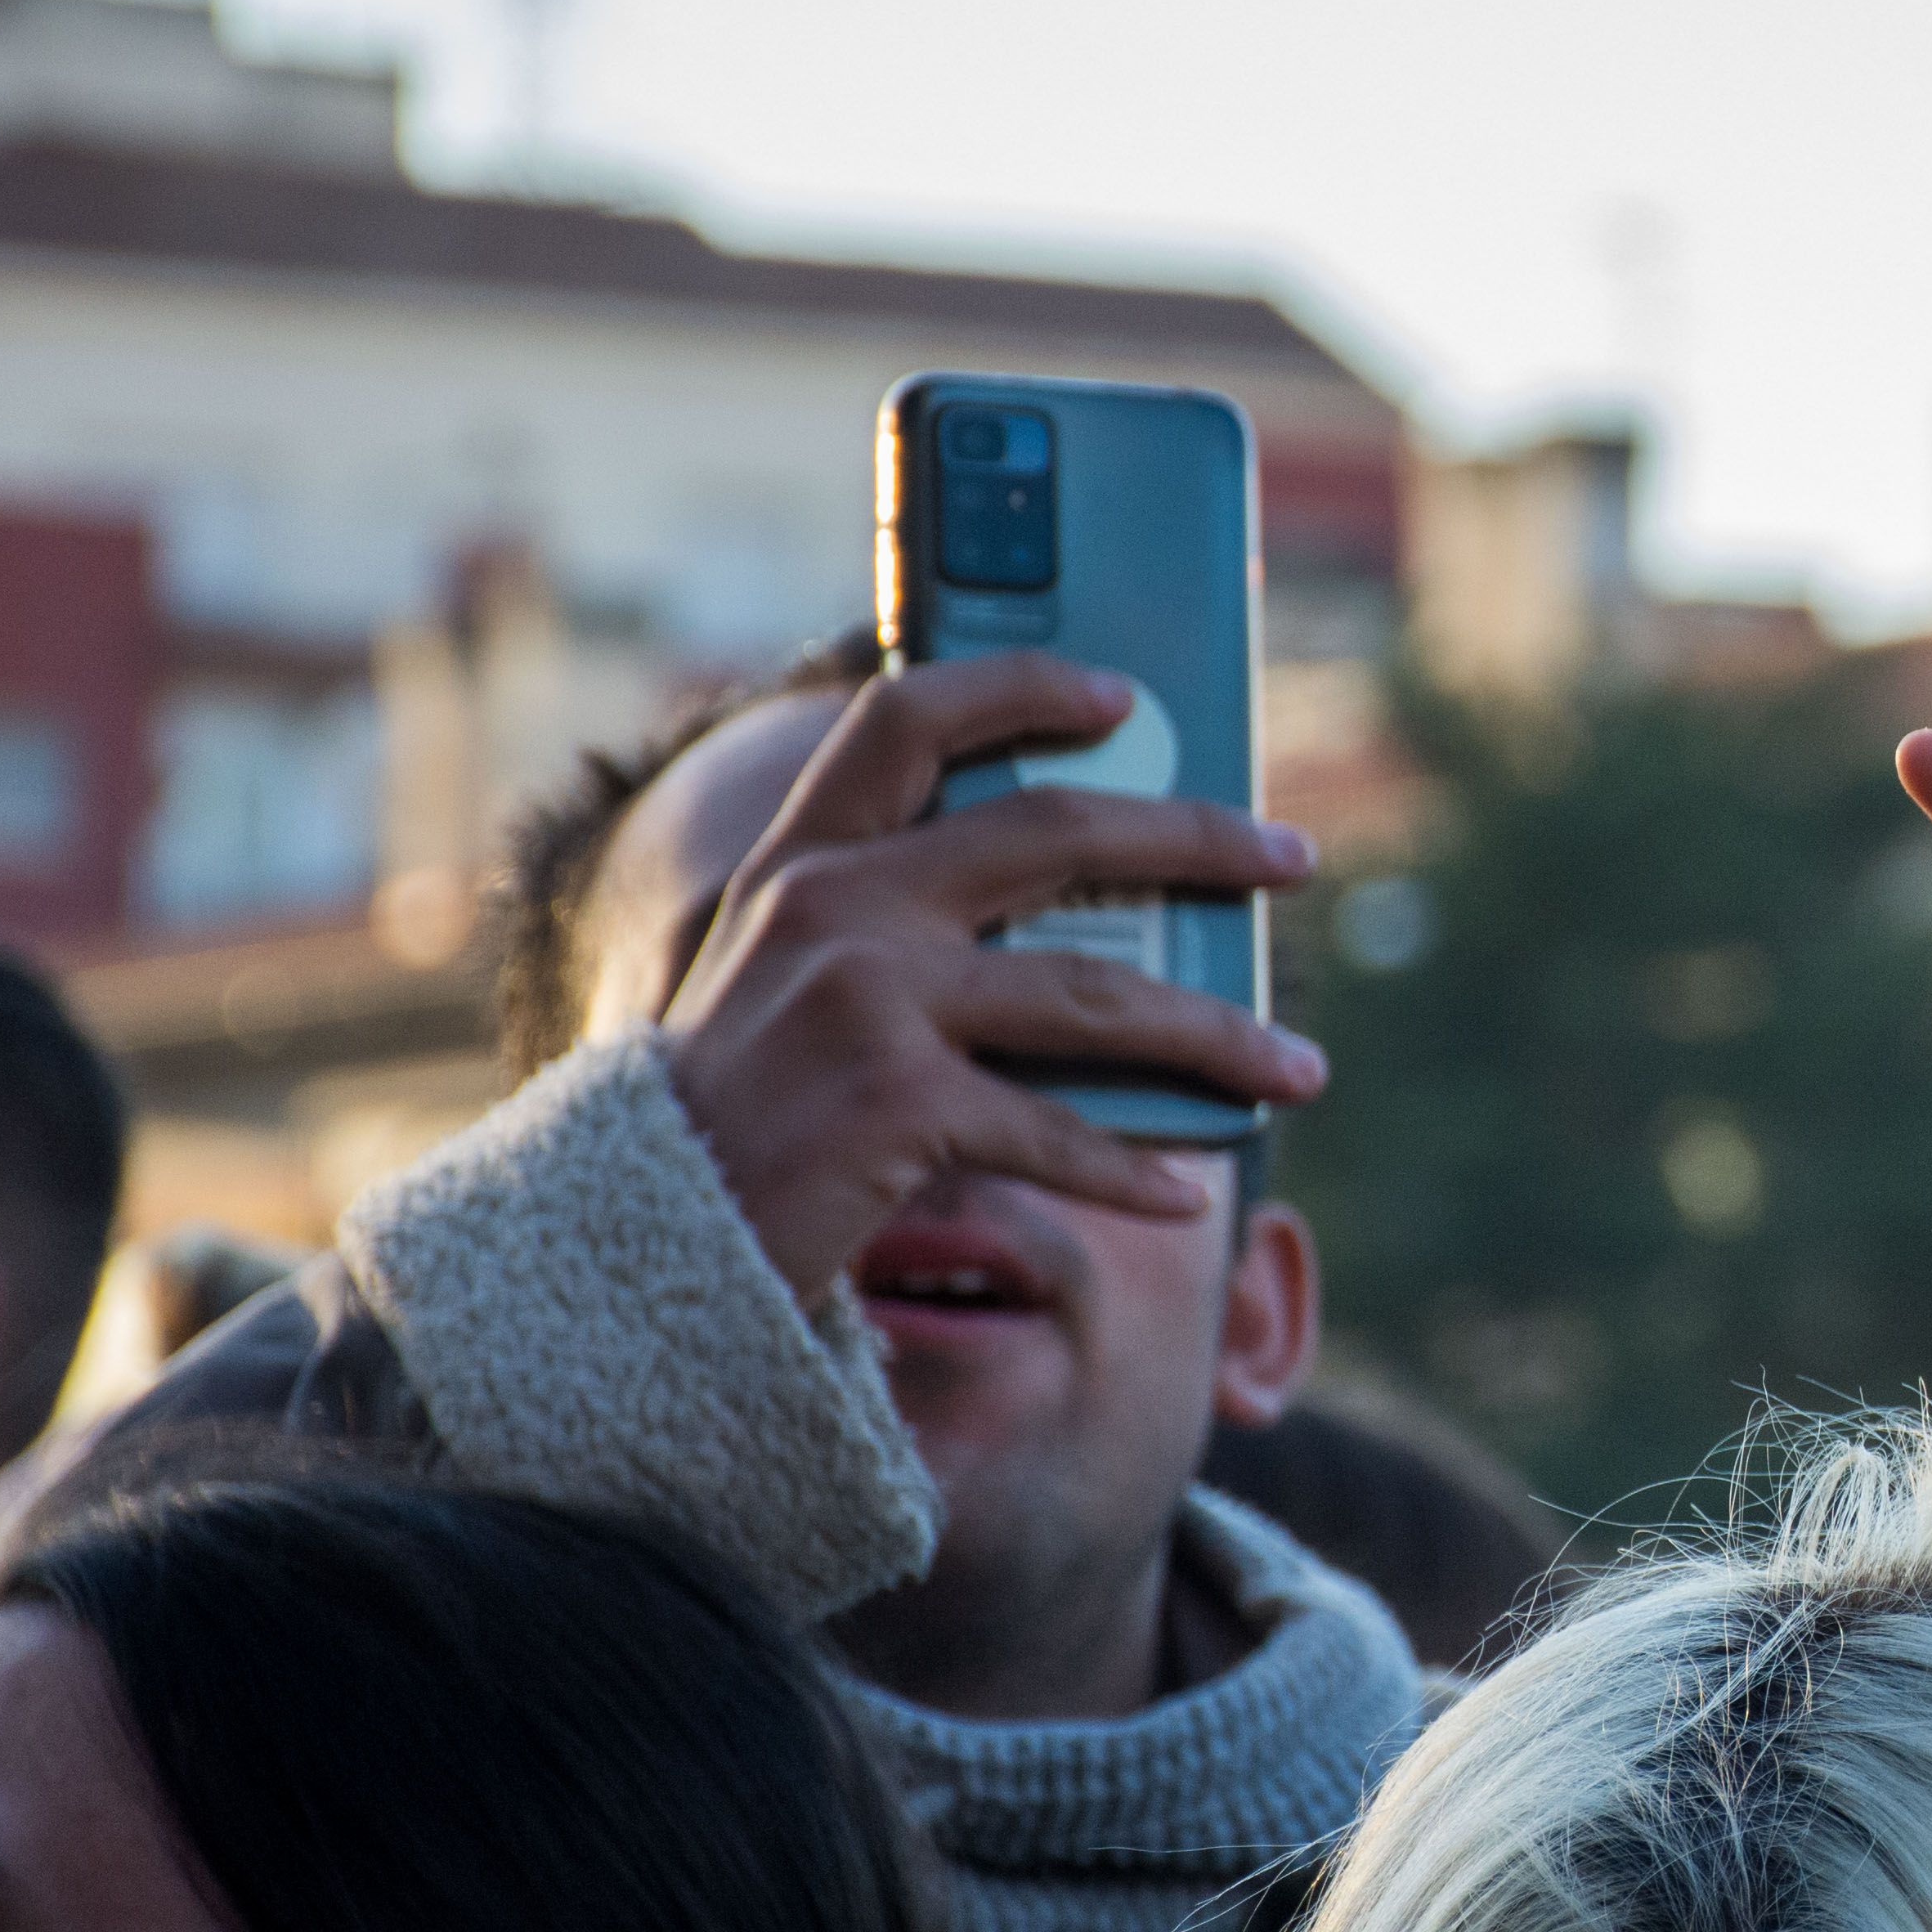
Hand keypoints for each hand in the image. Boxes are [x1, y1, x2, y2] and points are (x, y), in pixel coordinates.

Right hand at [660, 656, 1326, 1298]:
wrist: (631, 1243)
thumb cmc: (742, 1117)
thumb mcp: (793, 986)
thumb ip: (895, 926)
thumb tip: (1094, 912)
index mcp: (803, 861)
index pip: (909, 718)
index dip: (1022, 688)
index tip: (1124, 695)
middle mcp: (834, 908)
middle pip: (1055, 833)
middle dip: (1197, 838)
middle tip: (1292, 858)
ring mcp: (865, 1002)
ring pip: (1095, 998)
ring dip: (1217, 1035)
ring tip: (1299, 1068)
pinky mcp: (895, 1104)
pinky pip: (1057, 1130)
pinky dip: (1135, 1169)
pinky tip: (1188, 1194)